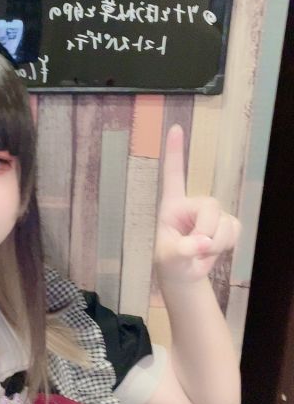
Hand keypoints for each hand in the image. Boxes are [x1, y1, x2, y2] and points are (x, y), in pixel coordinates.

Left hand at [155, 125, 240, 283]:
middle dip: (208, 231)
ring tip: (201, 251)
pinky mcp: (227, 224)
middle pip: (210, 206)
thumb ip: (182, 250)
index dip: (174, 152)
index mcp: (172, 206)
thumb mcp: (168, 258)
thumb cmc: (170, 261)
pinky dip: (227, 245)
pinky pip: (235, 230)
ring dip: (217, 243)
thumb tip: (202, 243)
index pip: (173, 175)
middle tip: (197, 248)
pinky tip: (214, 250)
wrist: (184, 275)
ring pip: (225, 222)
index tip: (174, 128)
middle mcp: (192, 204)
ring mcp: (212, 214)